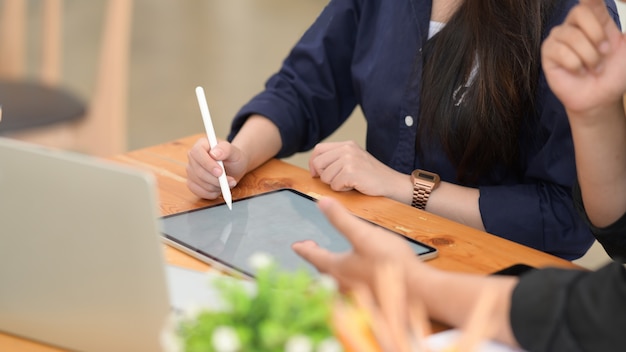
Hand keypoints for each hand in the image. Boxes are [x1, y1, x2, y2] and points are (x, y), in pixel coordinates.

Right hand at [186, 138, 248, 198]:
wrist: (234, 168)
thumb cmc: (233, 158)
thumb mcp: (234, 152)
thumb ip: (226, 149)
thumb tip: (214, 153)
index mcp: (201, 144)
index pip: (197, 152)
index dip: (207, 164)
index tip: (220, 172)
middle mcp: (193, 157)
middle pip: (198, 170)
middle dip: (215, 179)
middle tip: (230, 181)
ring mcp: (190, 170)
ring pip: (199, 183)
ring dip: (216, 186)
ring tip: (227, 183)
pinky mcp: (192, 183)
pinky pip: (199, 192)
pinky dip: (211, 193)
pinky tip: (219, 189)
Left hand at [292, 197, 419, 292]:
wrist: (418, 291)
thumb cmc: (391, 262)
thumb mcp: (364, 234)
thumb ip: (341, 219)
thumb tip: (321, 202)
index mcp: (338, 268)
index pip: (314, 256)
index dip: (304, 248)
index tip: (296, 245)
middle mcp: (342, 284)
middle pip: (323, 270)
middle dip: (316, 258)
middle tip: (311, 250)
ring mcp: (355, 294)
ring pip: (334, 281)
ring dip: (328, 270)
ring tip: (330, 263)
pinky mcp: (369, 300)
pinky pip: (347, 289)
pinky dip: (343, 280)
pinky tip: (353, 278)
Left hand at [308, 141, 405, 197]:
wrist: (393, 184)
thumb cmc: (372, 177)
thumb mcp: (354, 161)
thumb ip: (336, 160)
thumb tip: (314, 168)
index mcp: (347, 144)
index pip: (318, 149)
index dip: (313, 163)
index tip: (316, 174)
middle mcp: (347, 149)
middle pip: (318, 163)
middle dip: (323, 176)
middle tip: (337, 181)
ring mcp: (349, 159)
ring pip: (325, 176)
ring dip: (335, 184)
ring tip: (350, 183)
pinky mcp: (351, 172)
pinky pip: (334, 185)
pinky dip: (342, 190)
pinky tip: (354, 186)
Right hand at [542, 0, 625, 114]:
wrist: (602, 97)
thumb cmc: (615, 73)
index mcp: (596, 18)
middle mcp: (574, 25)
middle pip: (580, 11)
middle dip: (597, 35)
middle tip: (604, 53)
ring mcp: (559, 38)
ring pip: (572, 36)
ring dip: (589, 56)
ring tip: (593, 68)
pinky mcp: (548, 53)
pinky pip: (561, 51)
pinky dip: (575, 64)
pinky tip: (578, 71)